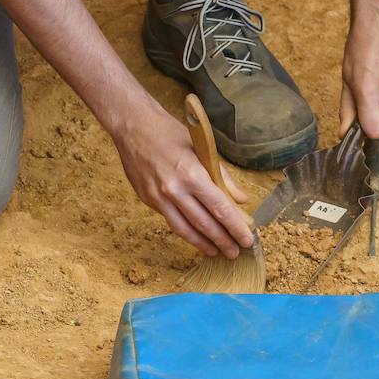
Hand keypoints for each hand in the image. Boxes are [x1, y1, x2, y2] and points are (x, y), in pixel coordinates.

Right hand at [113, 109, 252, 257]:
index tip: (246, 239)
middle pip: (204, 224)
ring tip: (216, 251)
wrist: (132, 126)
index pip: (220, 208)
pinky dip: (185, 231)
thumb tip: (240, 199)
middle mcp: (175, 190)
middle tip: (235, 252)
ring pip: (184, 229)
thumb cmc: (169, 132)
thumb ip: (222, 176)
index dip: (235, 227)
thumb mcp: (202, 148)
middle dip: (222, 241)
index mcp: (192, 174)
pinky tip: (195, 236)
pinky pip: (170, 220)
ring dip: (202, 243)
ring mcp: (159, 197)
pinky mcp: (147, 200)